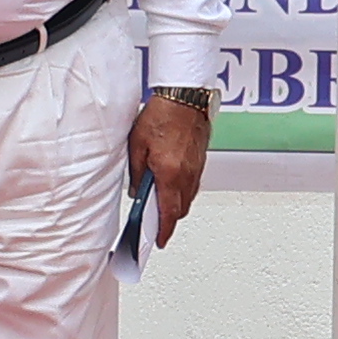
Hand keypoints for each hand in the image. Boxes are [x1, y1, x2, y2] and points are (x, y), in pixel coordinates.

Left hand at [129, 92, 210, 244]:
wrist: (185, 97)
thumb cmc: (162, 115)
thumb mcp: (136, 145)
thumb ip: (136, 173)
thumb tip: (138, 190)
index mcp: (169, 174)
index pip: (168, 214)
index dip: (164, 231)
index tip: (159, 241)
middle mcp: (187, 175)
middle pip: (180, 209)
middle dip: (168, 218)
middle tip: (154, 222)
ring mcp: (197, 169)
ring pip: (188, 198)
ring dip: (176, 204)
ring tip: (160, 202)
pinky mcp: (201, 161)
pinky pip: (193, 184)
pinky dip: (182, 190)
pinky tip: (171, 183)